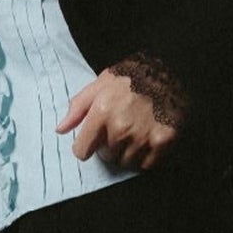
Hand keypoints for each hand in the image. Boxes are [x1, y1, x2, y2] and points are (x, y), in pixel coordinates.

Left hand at [55, 62, 184, 172]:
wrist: (172, 68)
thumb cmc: (133, 75)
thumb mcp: (100, 83)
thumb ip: (78, 107)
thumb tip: (60, 129)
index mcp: (102, 112)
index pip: (82, 151)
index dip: (86, 146)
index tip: (94, 140)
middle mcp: (121, 127)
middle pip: (106, 157)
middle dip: (108, 147)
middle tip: (119, 131)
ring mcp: (143, 136)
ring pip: (125, 162)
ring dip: (127, 153)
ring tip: (134, 135)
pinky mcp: (163, 141)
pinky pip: (146, 165)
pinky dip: (145, 158)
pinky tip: (147, 141)